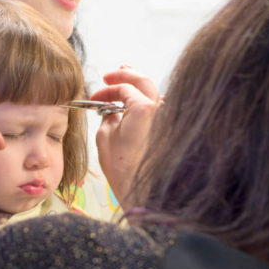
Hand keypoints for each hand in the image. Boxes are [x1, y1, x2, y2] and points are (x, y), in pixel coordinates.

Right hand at [90, 65, 161, 206]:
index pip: (124, 87)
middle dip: (126, 75)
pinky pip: (159, 108)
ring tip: (124, 80)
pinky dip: (147, 101)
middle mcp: (162, 110)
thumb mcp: (105, 136)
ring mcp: (170, 120)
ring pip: (155, 93)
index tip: (96, 95)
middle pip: (144, 81)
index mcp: (145, 108)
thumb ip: (109, 115)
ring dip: (138, 86)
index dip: (107, 89)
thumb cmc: (123, 169)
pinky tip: (137, 102)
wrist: (144, 194)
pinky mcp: (172, 130)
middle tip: (110, 75)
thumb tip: (113, 109)